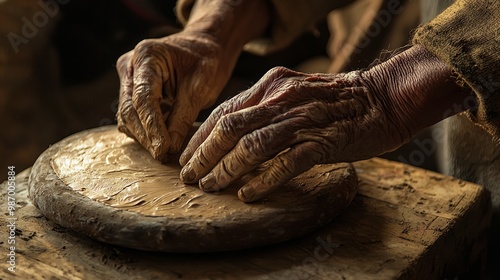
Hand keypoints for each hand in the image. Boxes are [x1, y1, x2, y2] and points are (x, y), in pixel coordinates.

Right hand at [116, 32, 227, 160]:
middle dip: (146, 136)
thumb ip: (183, 116)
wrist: (204, 48)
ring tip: (165, 151)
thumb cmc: (205, 62)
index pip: (143, 98)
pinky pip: (133, 117)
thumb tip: (168, 147)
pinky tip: (162, 142)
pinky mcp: (131, 92)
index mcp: (147, 56)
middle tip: (164, 155)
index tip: (163, 149)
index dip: (152, 127)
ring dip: (144, 137)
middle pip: (130, 109)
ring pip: (127, 116)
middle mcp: (130, 66)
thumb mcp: (200, 87)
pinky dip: (146, 132)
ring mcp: (128, 79)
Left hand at [179, 66, 413, 201]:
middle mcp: (281, 99)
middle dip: (205, 155)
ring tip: (212, 187)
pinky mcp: (324, 140)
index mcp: (271, 85)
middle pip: (231, 128)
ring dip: (227, 169)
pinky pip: (287, 162)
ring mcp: (302, 119)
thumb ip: (265, 108)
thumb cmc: (335, 101)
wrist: (382, 98)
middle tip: (190, 177)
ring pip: (253, 145)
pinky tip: (248, 193)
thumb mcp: (293, 94)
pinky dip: (264, 179)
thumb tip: (232, 134)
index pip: (224, 112)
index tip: (186, 157)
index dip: (200, 136)